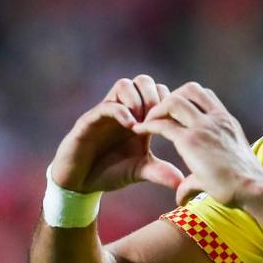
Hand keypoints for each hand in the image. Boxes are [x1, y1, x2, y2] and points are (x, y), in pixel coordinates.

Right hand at [49, 75, 184, 192]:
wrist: (80, 182)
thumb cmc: (110, 172)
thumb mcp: (140, 171)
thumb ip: (160, 172)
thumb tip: (182, 181)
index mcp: (140, 118)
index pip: (159, 92)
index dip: (168, 103)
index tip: (173, 123)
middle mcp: (124, 110)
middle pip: (143, 81)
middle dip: (155, 97)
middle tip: (158, 120)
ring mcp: (107, 113)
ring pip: (124, 84)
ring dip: (138, 100)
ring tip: (142, 124)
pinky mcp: (89, 120)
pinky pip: (106, 105)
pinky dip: (121, 112)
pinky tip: (130, 127)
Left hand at [131, 81, 262, 206]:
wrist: (254, 190)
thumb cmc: (244, 187)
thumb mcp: (222, 174)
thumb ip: (196, 180)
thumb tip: (180, 196)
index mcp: (228, 123)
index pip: (206, 96)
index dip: (187, 100)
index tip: (174, 114)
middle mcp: (217, 120)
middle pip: (190, 90)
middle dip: (170, 97)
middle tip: (158, 114)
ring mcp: (204, 128)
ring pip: (174, 101)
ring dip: (157, 108)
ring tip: (146, 121)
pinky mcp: (191, 141)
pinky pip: (163, 124)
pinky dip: (148, 124)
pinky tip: (138, 130)